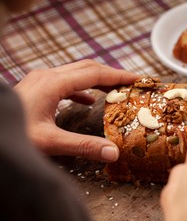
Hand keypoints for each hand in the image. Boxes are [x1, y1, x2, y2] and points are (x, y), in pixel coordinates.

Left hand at [14, 59, 138, 161]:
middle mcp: (48, 76)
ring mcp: (41, 80)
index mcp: (53, 84)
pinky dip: (83, 88)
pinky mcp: (37, 88)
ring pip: (77, 72)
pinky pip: (67, 82)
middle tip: (132, 83)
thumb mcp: (49, 143)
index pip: (95, 73)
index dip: (119, 76)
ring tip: (116, 90)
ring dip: (98, 79)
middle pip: (88, 68)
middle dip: (112, 74)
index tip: (138, 79)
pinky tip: (88, 100)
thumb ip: (83, 146)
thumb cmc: (11, 135)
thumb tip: (114, 153)